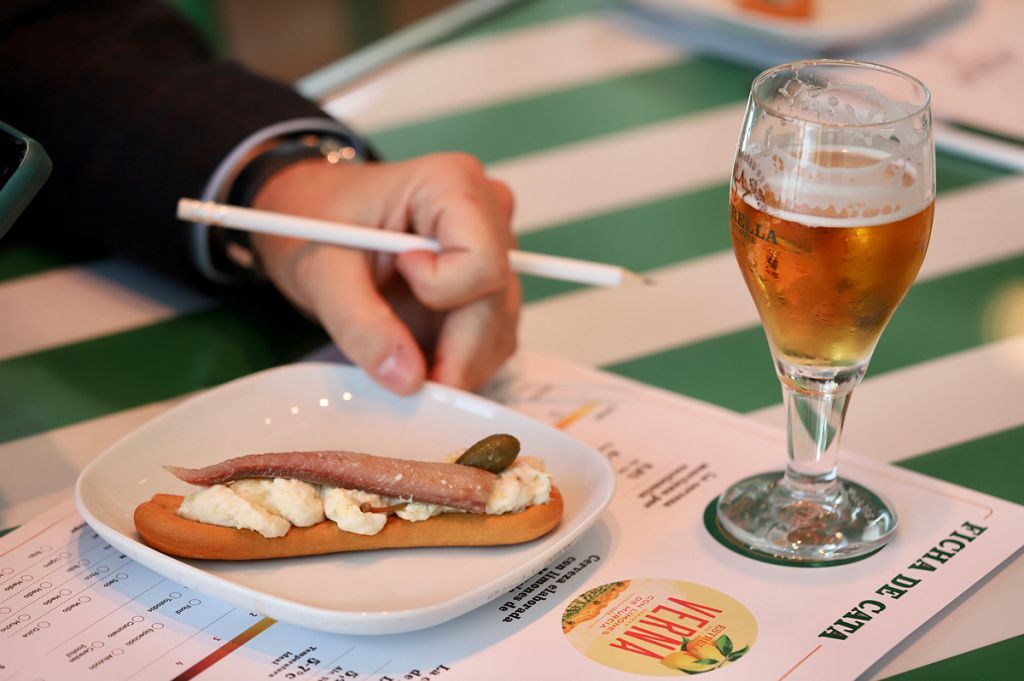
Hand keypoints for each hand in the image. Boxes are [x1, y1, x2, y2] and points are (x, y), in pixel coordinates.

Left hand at [249, 152, 519, 394]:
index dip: (441, 291)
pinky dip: (458, 361)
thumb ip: (360, 325)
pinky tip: (419, 354)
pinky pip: (492, 338)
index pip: (482, 262)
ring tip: (402, 356)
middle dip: (453, 351)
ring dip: (457, 361)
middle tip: (405, 377)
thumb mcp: (322, 270)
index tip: (399, 277)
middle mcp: (486, 213)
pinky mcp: (487, 287)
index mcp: (451, 184)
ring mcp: (493, 251)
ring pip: (499, 328)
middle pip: (496, 302)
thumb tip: (406, 378)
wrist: (311, 221)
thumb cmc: (315, 220)